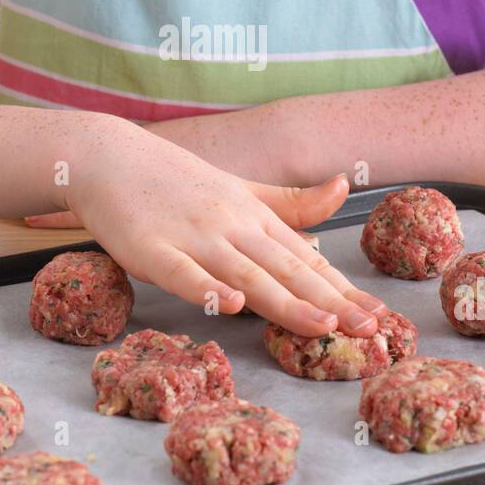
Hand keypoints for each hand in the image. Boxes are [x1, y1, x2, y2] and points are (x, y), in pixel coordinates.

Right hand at [47, 118, 385, 337]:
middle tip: (369, 330)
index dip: (342, 288)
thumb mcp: (238, 188)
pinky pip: (182, 273)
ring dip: (285, 302)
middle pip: (287, 269)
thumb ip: (288, 201)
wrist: (107, 155)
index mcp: (253, 215)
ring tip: (322, 325)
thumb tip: (341, 189)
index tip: (378, 315)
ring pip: (246, 274)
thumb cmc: (171, 179)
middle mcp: (231, 225)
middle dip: (330, 301)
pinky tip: (229, 306)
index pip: (306, 258)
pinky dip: (205, 290)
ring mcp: (192, 236)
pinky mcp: (151, 248)